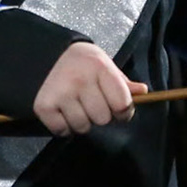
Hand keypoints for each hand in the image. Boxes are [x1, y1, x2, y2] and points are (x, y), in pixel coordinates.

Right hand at [31, 42, 146, 135]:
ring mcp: (61, 92)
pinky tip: (63, 111)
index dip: (123, 111)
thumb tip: (143, 92)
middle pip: (103, 119)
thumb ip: (123, 83)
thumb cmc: (84, 65)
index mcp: (100, 66)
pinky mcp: (44, 105)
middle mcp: (80, 79)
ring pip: (83, 127)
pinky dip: (63, 126)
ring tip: (77, 106)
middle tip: (91, 102)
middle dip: (100, 115)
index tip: (117, 108)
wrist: (48, 55)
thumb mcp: (106, 66)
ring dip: (81, 121)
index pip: (122, 104)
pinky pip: (62, 130)